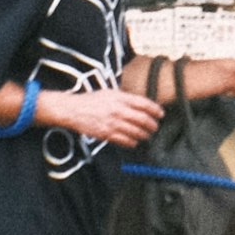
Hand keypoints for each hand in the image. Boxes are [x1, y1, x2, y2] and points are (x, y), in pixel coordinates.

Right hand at [39, 87, 163, 148]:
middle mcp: (118, 110)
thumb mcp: (110, 92)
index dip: (155, 110)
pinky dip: (133, 142)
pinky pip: (125, 141)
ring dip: (145, 135)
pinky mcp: (106, 134)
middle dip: (152, 125)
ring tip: (147, 135)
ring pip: (136, 132)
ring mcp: (112, 123)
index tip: (161, 113)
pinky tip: (135, 141)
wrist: (73, 110)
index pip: (144, 104)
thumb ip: (125, 98)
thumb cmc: (91, 100)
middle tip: (155, 127)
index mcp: (120, 97)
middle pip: (143, 119)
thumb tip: (141, 104)